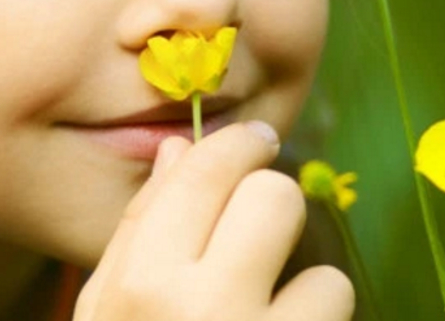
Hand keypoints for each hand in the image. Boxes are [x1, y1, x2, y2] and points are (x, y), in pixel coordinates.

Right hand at [74, 121, 355, 320]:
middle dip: (270, 209)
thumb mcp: (106, 309)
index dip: (238, 145)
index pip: (204, 173)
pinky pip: (338, 314)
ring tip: (268, 316)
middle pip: (274, 199)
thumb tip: (178, 148)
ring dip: (304, 292)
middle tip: (259, 231)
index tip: (255, 141)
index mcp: (143, 285)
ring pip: (327, 275)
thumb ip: (136, 231)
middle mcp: (205, 310)